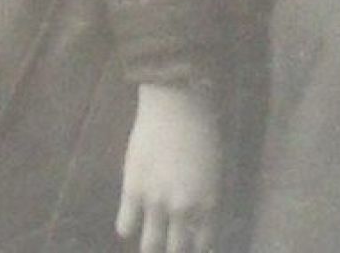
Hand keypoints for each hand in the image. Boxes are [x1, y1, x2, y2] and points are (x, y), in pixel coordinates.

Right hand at [117, 83, 220, 252]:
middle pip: (176, 248)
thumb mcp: (213, 165)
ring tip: (152, 237)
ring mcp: (156, 202)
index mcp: (209, 200)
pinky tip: (133, 216)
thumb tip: (194, 215)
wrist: (178, 101)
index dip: (197, 245)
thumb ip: (204, 193)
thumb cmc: (203, 125)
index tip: (193, 244)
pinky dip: (128, 225)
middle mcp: (184, 208)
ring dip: (152, 243)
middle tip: (171, 241)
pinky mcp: (132, 191)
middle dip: (175, 248)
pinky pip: (125, 226)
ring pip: (150, 245)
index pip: (203, 241)